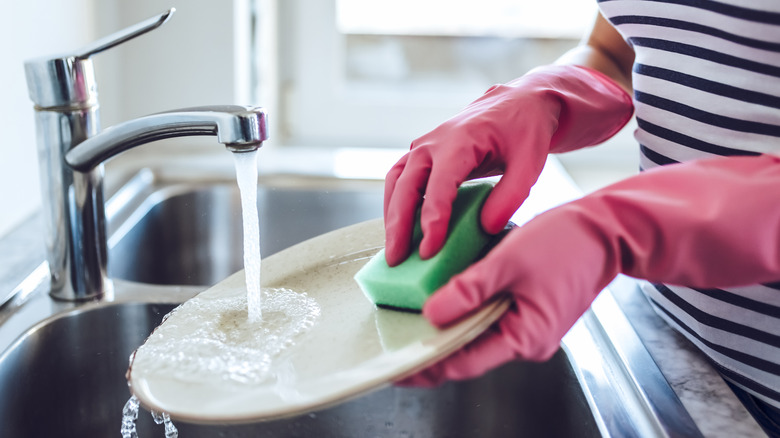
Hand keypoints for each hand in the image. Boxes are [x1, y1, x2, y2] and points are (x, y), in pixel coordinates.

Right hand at [383, 64, 632, 265]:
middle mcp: (434, 142)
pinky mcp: (422, 155)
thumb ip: (510, 195)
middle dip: (399, 224)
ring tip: (394, 250)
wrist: (517, 104)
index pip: (439, 185)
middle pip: (406, 185)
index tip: (429, 250)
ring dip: (391, 216)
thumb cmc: (524, 130)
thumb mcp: (530, 162)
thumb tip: (487, 228)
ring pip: (396, 182)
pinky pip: (400, 180)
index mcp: (460, 139)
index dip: (432, 219)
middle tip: (397, 259)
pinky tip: (400, 229)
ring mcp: (424, 147)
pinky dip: (395, 205)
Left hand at [400, 154, 779, 385]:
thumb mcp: (508, 262)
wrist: (605, 229)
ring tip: (411, 321)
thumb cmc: (566, 243)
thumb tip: (431, 315)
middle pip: (468, 352)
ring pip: (477, 334)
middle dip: (431, 348)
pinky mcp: (527, 310)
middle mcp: (526, 340)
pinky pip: (488, 316)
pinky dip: (465, 310)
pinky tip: (443, 298)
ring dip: (446, 328)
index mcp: (526, 337)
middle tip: (395, 342)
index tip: (396, 367)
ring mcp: (528, 326)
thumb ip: (468, 290)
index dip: (426, 366)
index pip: (464, 362)